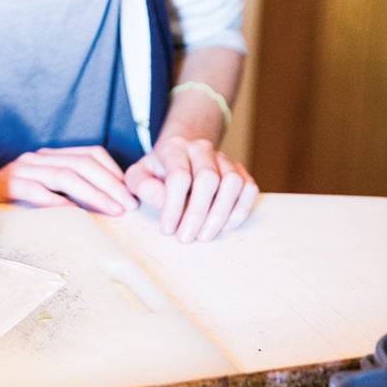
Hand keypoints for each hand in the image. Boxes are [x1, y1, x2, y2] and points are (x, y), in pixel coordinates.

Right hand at [0, 146, 139, 213]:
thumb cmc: (10, 200)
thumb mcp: (42, 186)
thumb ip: (67, 188)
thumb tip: (109, 199)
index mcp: (49, 155)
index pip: (89, 153)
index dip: (113, 172)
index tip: (128, 192)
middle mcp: (37, 158)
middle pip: (82, 165)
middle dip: (110, 185)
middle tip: (127, 205)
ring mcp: (21, 169)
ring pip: (65, 175)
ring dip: (93, 194)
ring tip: (110, 209)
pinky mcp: (7, 184)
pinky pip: (36, 191)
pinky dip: (58, 201)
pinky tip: (76, 213)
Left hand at [124, 135, 258, 241]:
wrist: (180, 154)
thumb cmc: (155, 172)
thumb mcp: (137, 176)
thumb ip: (144, 187)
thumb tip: (162, 202)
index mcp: (174, 148)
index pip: (178, 176)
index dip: (173, 206)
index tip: (167, 230)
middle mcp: (202, 149)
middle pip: (208, 179)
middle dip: (197, 213)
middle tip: (186, 238)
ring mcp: (223, 159)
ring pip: (233, 182)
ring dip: (221, 213)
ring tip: (205, 236)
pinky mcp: (239, 171)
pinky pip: (249, 189)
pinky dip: (240, 210)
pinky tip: (224, 227)